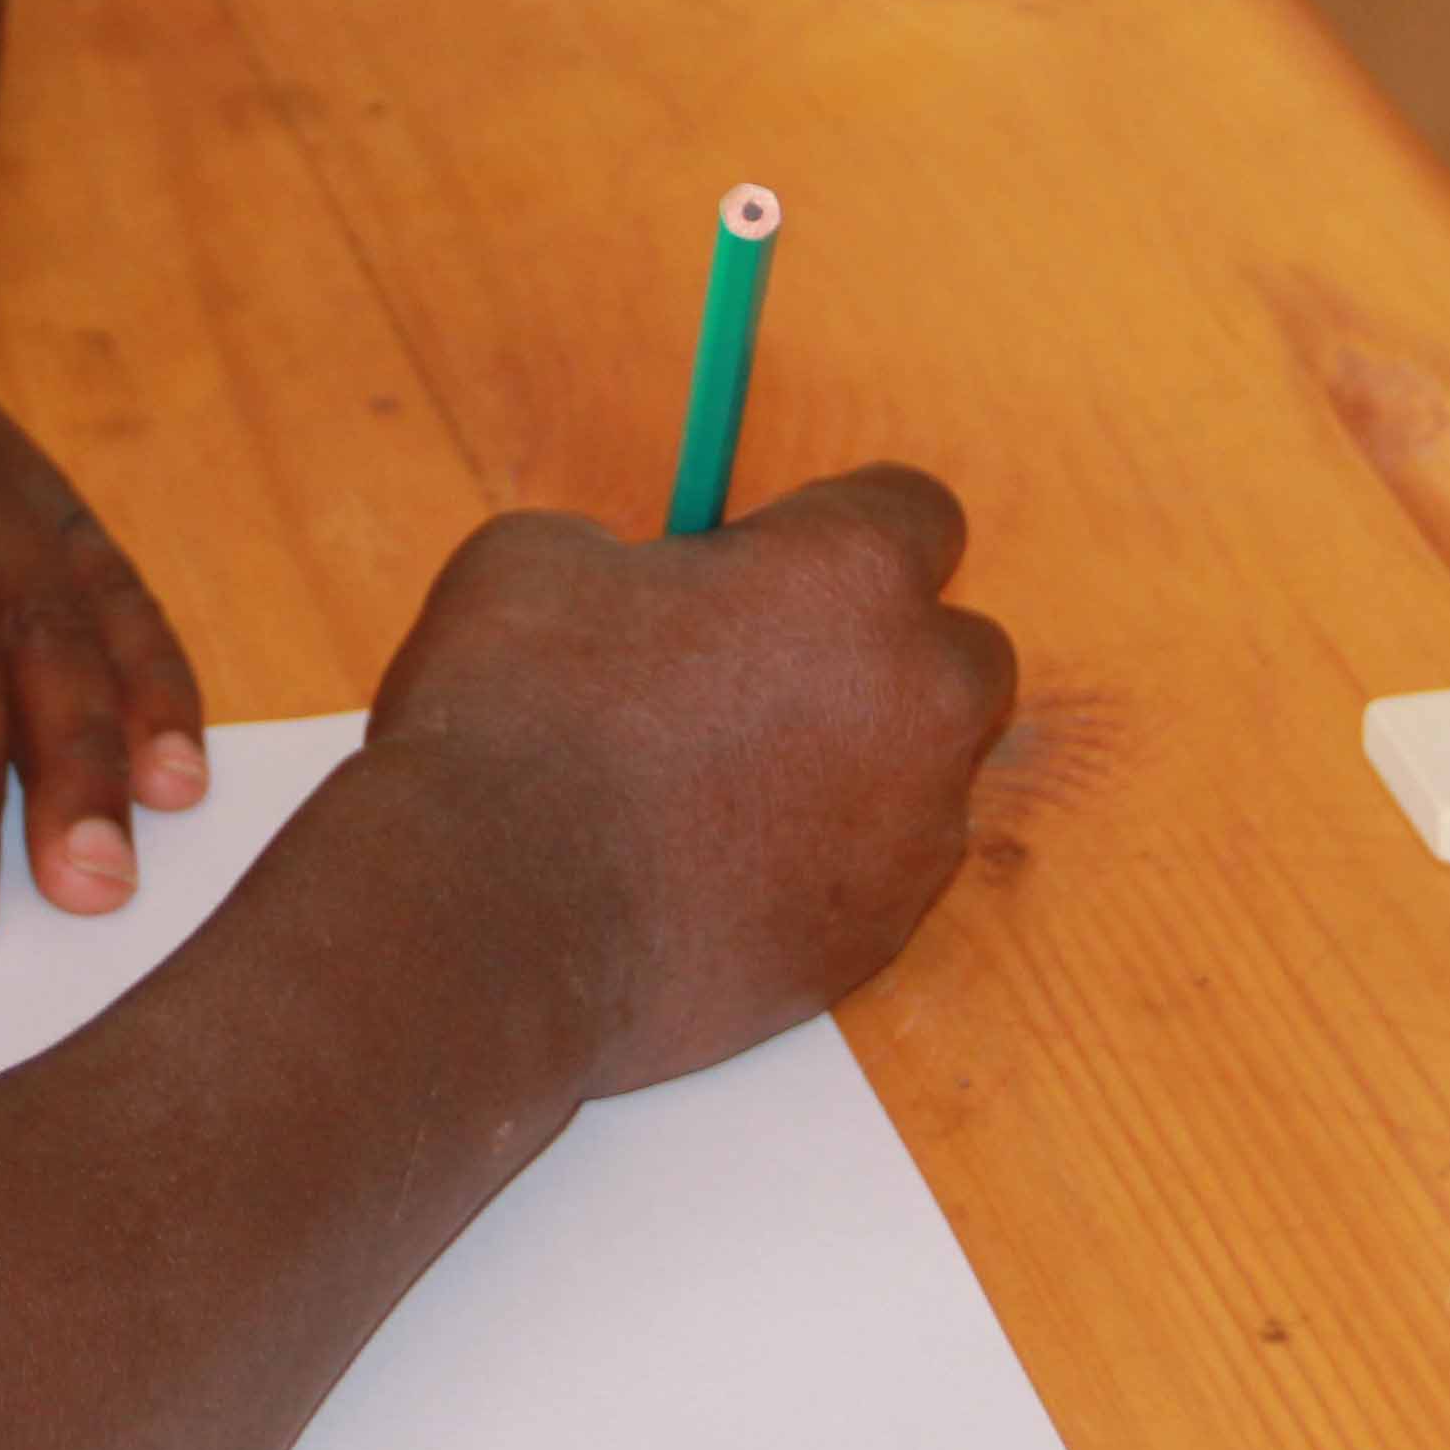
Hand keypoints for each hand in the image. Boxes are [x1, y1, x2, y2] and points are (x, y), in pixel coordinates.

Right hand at [362, 466, 1016, 1098]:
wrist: (495, 927)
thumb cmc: (516, 720)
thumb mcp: (543, 558)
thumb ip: (637, 556)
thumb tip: (642, 583)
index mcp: (855, 573)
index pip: (916, 509)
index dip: (837, 527)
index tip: (776, 556)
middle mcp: (921, 694)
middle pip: (955, 649)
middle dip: (877, 653)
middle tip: (755, 671)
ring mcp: (913, 830)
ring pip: (919, 775)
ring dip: (848, 766)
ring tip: (718, 787)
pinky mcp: (879, 940)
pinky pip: (873, 876)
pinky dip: (816, 865)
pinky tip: (712, 869)